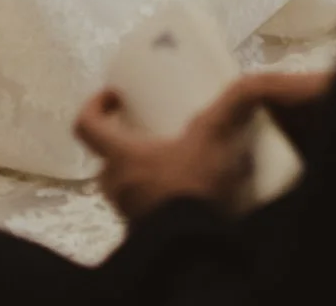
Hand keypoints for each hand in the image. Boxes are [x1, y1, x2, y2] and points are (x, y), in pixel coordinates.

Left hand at [74, 71, 330, 221]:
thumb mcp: (215, 137)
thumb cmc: (195, 192)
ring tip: (168, 163)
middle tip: (147, 130)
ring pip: (123, 186)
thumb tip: (250, 80)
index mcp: (122, 157)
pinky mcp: (144, 237)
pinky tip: (181, 197)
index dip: (95, 105)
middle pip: (106, 158)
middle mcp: (118, 187)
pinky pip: (141, 212)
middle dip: (123, 142)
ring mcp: (128, 216)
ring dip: (139, 173)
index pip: (86, 125)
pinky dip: (154, 201)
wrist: (199, 254)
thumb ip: (232, 105)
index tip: (116, 96)